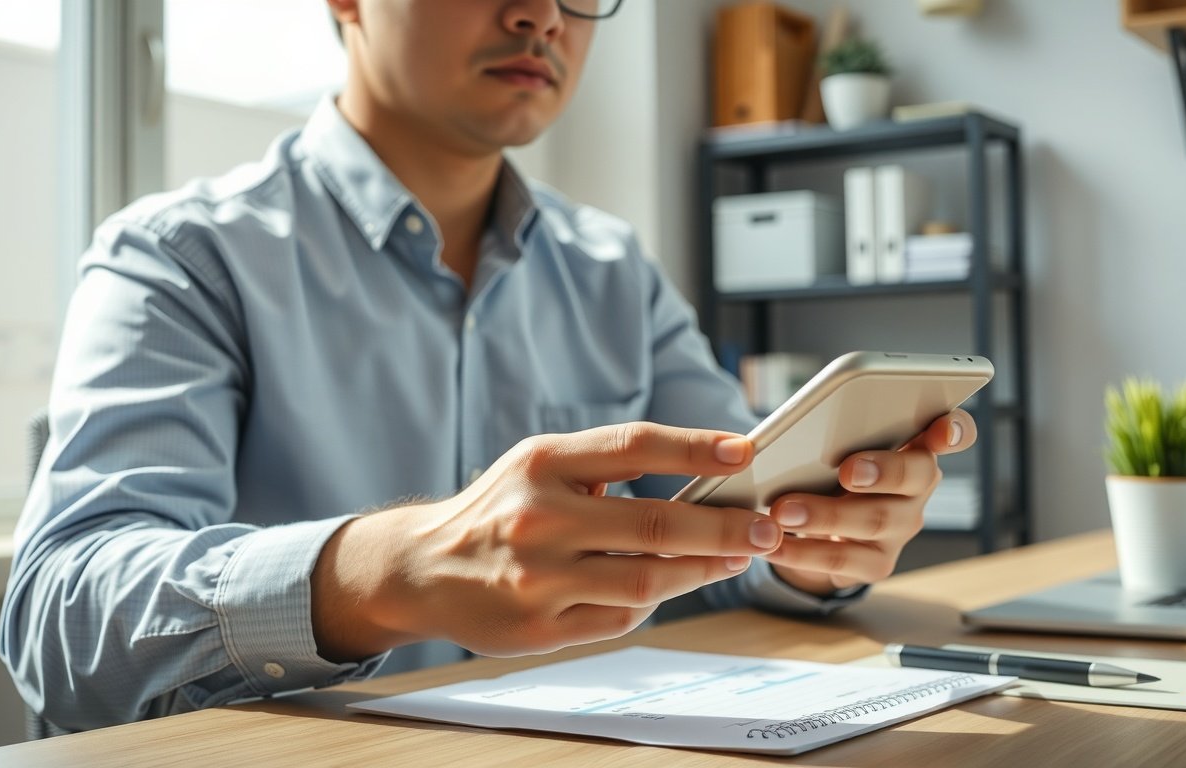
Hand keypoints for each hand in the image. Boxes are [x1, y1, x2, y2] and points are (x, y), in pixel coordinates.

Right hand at [311, 423, 782, 660]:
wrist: (422, 568)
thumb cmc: (498, 509)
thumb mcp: (537, 465)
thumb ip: (605, 465)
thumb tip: (700, 471)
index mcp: (542, 462)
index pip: (633, 445)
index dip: (695, 445)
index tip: (746, 449)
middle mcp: (538, 517)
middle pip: (654, 522)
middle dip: (722, 526)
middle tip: (764, 527)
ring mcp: (537, 578)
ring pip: (646, 577)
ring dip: (702, 569)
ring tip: (733, 558)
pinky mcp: (539, 628)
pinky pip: (619, 616)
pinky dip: (653, 601)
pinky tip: (669, 586)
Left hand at [764, 410, 977, 595]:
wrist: (817, 525)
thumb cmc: (826, 466)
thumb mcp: (828, 442)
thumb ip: (825, 428)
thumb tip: (782, 432)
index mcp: (913, 444)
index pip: (953, 432)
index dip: (955, 430)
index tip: (941, 430)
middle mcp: (916, 486)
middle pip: (917, 475)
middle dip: (884, 471)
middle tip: (847, 470)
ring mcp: (901, 526)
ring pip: (875, 520)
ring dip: (827, 515)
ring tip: (784, 510)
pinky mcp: (876, 562)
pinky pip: (843, 560)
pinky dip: (803, 551)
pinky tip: (775, 543)